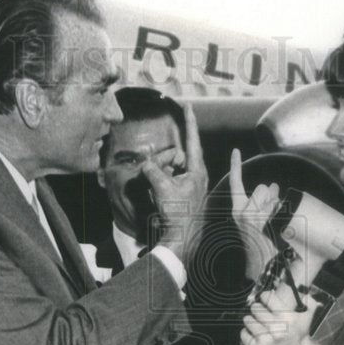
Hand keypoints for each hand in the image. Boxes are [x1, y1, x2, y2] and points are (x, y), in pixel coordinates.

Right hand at [142, 104, 206, 267]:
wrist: (184, 238)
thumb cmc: (179, 215)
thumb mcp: (163, 189)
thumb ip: (153, 170)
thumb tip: (146, 163)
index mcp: (198, 170)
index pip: (193, 139)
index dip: (189, 122)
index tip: (188, 106)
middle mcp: (197, 175)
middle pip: (178, 156)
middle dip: (165, 159)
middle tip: (157, 170)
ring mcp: (191, 185)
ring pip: (172, 169)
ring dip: (161, 173)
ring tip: (158, 188)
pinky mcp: (185, 194)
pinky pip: (170, 180)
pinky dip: (161, 181)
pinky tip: (158, 194)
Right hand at [229, 148, 279, 280]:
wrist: (261, 267)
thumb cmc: (262, 244)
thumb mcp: (258, 221)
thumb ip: (263, 202)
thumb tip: (274, 186)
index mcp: (238, 211)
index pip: (236, 184)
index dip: (235, 166)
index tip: (236, 150)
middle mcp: (241, 213)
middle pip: (262, 188)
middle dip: (270, 196)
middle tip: (272, 212)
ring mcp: (250, 217)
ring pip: (270, 195)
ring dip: (277, 204)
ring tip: (275, 222)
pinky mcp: (261, 222)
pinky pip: (276, 205)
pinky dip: (280, 211)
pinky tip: (278, 225)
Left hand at [240, 283, 321, 344]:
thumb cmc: (299, 332)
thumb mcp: (306, 314)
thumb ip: (304, 297)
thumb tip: (288, 284)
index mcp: (287, 318)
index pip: (267, 297)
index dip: (265, 297)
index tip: (265, 299)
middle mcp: (276, 329)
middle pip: (255, 308)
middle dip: (257, 309)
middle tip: (261, 313)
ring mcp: (265, 341)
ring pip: (247, 320)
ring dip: (251, 320)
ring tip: (258, 324)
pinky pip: (243, 334)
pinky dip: (247, 333)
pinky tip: (255, 335)